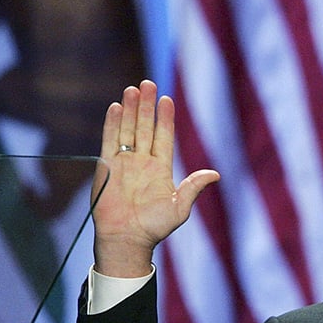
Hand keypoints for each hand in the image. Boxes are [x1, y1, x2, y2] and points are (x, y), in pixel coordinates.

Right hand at [90, 80, 219, 276]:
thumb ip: (193, 187)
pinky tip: (116, 107)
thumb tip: (215, 174)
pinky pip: (110, 140)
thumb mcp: (179, 207)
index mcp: (161, 169)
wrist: (127, 239)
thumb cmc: (154, 227)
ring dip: (131, 110)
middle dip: (146, 106)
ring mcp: (124, 162)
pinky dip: (113, 124)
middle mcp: (142, 162)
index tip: (167, 99)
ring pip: (128, 129)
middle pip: (145, 127)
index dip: (165, 118)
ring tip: (133, 89)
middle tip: (148, 83)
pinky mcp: (107, 166)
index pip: (164, 136)